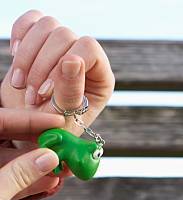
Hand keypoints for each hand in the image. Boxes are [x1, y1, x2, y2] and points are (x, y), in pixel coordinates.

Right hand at [0, 10, 114, 152]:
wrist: (28, 127)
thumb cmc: (51, 130)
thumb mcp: (62, 119)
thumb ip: (70, 91)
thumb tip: (73, 60)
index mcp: (100, 78)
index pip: (89, 48)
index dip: (66, 65)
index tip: (46, 91)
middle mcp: (85, 58)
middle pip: (64, 35)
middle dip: (40, 67)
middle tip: (30, 97)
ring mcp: (64, 46)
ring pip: (47, 26)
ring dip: (27, 57)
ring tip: (20, 85)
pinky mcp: (43, 39)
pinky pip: (32, 20)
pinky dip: (19, 36)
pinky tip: (15, 59)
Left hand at [0, 108, 62, 199]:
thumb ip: (18, 176)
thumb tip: (46, 159)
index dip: (27, 120)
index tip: (54, 123)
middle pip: (2, 136)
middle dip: (33, 142)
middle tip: (61, 146)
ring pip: (3, 159)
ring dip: (32, 165)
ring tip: (58, 169)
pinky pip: (2, 178)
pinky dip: (22, 181)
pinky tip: (45, 182)